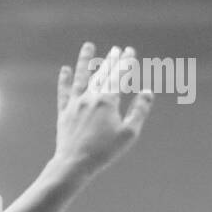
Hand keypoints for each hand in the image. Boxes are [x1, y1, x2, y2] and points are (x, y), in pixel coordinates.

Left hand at [54, 43, 152, 180]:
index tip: (130, 52)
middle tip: (116, 49)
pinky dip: (65, 81)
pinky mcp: (64, 113)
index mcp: (108, 101)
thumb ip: (139, 110)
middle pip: (103, 73)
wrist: (73, 165)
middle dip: (111, 60)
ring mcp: (75, 104)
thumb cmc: (103, 152)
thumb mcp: (128, 134)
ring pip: (82, 77)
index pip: (120, 76)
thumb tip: (147, 91)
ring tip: (88, 46)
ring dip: (85, 60)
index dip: (126, 63)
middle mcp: (91, 97)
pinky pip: (64, 93)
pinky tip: (65, 70)